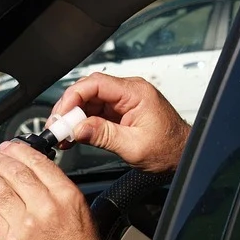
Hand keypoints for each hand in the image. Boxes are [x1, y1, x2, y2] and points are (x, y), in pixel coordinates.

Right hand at [48, 72, 190, 172]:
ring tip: (62, 134)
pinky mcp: (120, 113)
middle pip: (89, 90)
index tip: (61, 115)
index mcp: (135, 93)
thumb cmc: (169, 149)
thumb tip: (78, 129)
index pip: (96, 83)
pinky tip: (73, 135)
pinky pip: (95, 112)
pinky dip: (82, 123)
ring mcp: (123, 102)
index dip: (73, 97)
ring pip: (89, 102)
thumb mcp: (134, 146)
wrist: (183, 156)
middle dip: (69, 108)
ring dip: (73, 117)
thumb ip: (104, 135)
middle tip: (56, 127)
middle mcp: (129, 92)